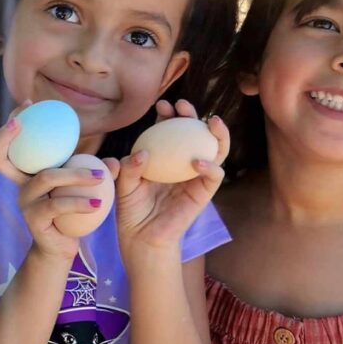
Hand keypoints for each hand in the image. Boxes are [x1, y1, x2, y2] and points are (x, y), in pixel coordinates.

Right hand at [0, 101, 119, 259]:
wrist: (60, 249)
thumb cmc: (70, 214)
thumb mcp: (78, 189)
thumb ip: (93, 173)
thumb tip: (114, 160)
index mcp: (27, 175)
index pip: (8, 145)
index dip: (11, 123)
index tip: (29, 103)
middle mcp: (20, 186)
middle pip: (0, 159)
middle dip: (7, 136)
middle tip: (25, 121)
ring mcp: (25, 204)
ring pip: (47, 178)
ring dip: (75, 173)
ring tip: (100, 175)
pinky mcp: (35, 221)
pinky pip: (59, 205)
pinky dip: (80, 202)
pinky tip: (99, 202)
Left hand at [115, 99, 228, 254]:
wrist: (140, 238)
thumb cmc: (132, 210)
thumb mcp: (124, 185)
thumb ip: (129, 168)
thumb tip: (142, 153)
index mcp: (164, 156)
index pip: (171, 129)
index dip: (169, 114)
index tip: (161, 106)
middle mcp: (183, 163)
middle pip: (195, 132)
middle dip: (192, 114)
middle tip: (182, 105)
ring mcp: (196, 177)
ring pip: (216, 149)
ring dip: (217, 133)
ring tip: (211, 121)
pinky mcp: (204, 193)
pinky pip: (215, 176)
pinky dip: (211, 166)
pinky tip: (197, 162)